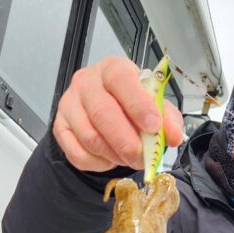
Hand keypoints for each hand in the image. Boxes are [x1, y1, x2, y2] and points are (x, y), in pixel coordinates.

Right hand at [53, 56, 184, 171]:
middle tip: (142, 158)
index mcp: (113, 69)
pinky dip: (98, 163)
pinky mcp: (60, 127)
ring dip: (114, 155)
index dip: (138, 104)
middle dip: (126, 142)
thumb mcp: (155, 107)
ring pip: (90, 137)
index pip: (121, 80)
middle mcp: (87, 82)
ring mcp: (70, 104)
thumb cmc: (130, 106)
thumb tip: (173, 136)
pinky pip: (77, 153)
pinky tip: (110, 158)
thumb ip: (168, 119)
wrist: (104, 112)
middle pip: (103, 113)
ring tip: (129, 158)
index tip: (153, 126)